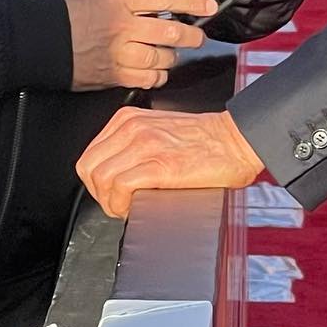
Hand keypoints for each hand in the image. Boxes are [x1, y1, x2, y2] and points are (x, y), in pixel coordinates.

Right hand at [63, 0, 218, 89]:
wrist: (41, 39)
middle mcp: (124, 25)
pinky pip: (147, 79)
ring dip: (172, 57)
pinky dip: (157, 77)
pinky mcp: (114, 75)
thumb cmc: (70, 14)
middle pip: (170, 31)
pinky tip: (158, 73)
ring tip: (173, 54)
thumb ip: (132, 2)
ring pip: (161, 57)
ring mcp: (120, 52)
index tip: (209, 6)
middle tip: (197, 37)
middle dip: (190, 36)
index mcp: (122, 0)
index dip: (192, 2)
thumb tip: (161, 10)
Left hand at [77, 107, 264, 218]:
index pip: (90, 155)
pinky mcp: (159, 165)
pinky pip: (119, 188)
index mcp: (129, 119)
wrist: (237, 140)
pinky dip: (121, 205)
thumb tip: (116, 176)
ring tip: (128, 207)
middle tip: (118, 204)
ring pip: (99, 178)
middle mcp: (133, 128)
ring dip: (110, 202)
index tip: (114, 193)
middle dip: (99, 194)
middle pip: (88, 167)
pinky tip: (135, 207)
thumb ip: (133, 145)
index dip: (98, 182)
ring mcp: (145, 144)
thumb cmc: (206, 141)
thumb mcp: (158, 131)